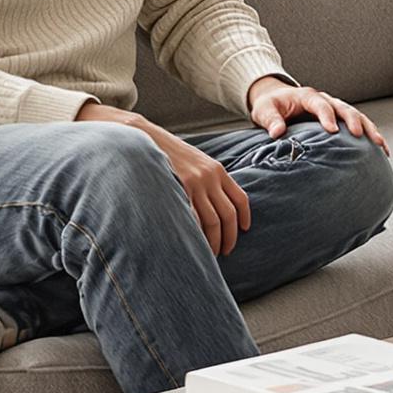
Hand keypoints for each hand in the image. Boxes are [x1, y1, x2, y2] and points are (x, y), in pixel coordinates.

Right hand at [149, 125, 252, 256]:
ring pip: (212, 221)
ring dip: (213, 241)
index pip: (240, 198)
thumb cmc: (172, 155)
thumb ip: (211, 180)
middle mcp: (209, 177)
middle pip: (228, 215)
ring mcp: (194, 184)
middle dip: (229, 237)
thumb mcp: (198, 162)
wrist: (148, 139)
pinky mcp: (178, 189)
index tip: (244, 230)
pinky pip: (192, 219)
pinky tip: (193, 243)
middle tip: (226, 251)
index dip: (244, 217)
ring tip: (210, 253)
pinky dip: (195, 234)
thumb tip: (220, 205)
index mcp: (218, 170)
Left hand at [247, 77, 388, 153]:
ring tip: (380, 144)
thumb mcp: (264, 110)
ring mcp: (334, 109)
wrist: (276, 101)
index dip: (326, 115)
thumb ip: (271, 120)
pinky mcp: (339, 120)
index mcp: (307, 96)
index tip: (331, 130)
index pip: (320, 104)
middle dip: (353, 120)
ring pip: (356, 115)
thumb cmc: (271, 106)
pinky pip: (358, 125)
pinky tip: (382, 149)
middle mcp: (324, 100)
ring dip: (369, 128)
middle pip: (344, 107)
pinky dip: (370, 135)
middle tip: (359, 135)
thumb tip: (277, 133)